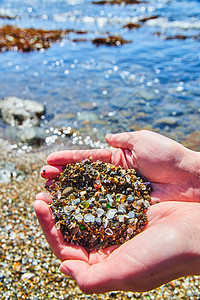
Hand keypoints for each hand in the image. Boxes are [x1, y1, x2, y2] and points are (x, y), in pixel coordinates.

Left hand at [34, 197, 199, 293]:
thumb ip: (92, 279)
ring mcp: (117, 226)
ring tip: (54, 184)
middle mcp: (108, 246)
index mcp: (105, 264)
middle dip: (55, 213)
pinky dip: (88, 190)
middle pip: (73, 230)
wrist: (197, 232)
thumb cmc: (165, 256)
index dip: (49, 228)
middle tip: (41, 193)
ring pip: (85, 213)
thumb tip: (63, 267)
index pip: (67, 249)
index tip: (39, 205)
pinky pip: (101, 199)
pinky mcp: (126, 210)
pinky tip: (79, 180)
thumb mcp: (127, 273)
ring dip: (69, 199)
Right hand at [40, 130, 199, 202]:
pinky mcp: (124, 209)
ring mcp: (117, 194)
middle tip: (42, 178)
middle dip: (61, 176)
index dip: (67, 159)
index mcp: (117, 160)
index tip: (48, 161)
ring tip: (47, 192)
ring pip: (87, 193)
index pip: (86, 159)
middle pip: (82, 177)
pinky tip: (69, 211)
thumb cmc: (168, 156)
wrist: (190, 180)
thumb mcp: (143, 140)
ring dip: (68, 193)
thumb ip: (123, 140)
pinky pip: (101, 208)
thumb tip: (106, 137)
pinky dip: (85, 209)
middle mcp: (113, 178)